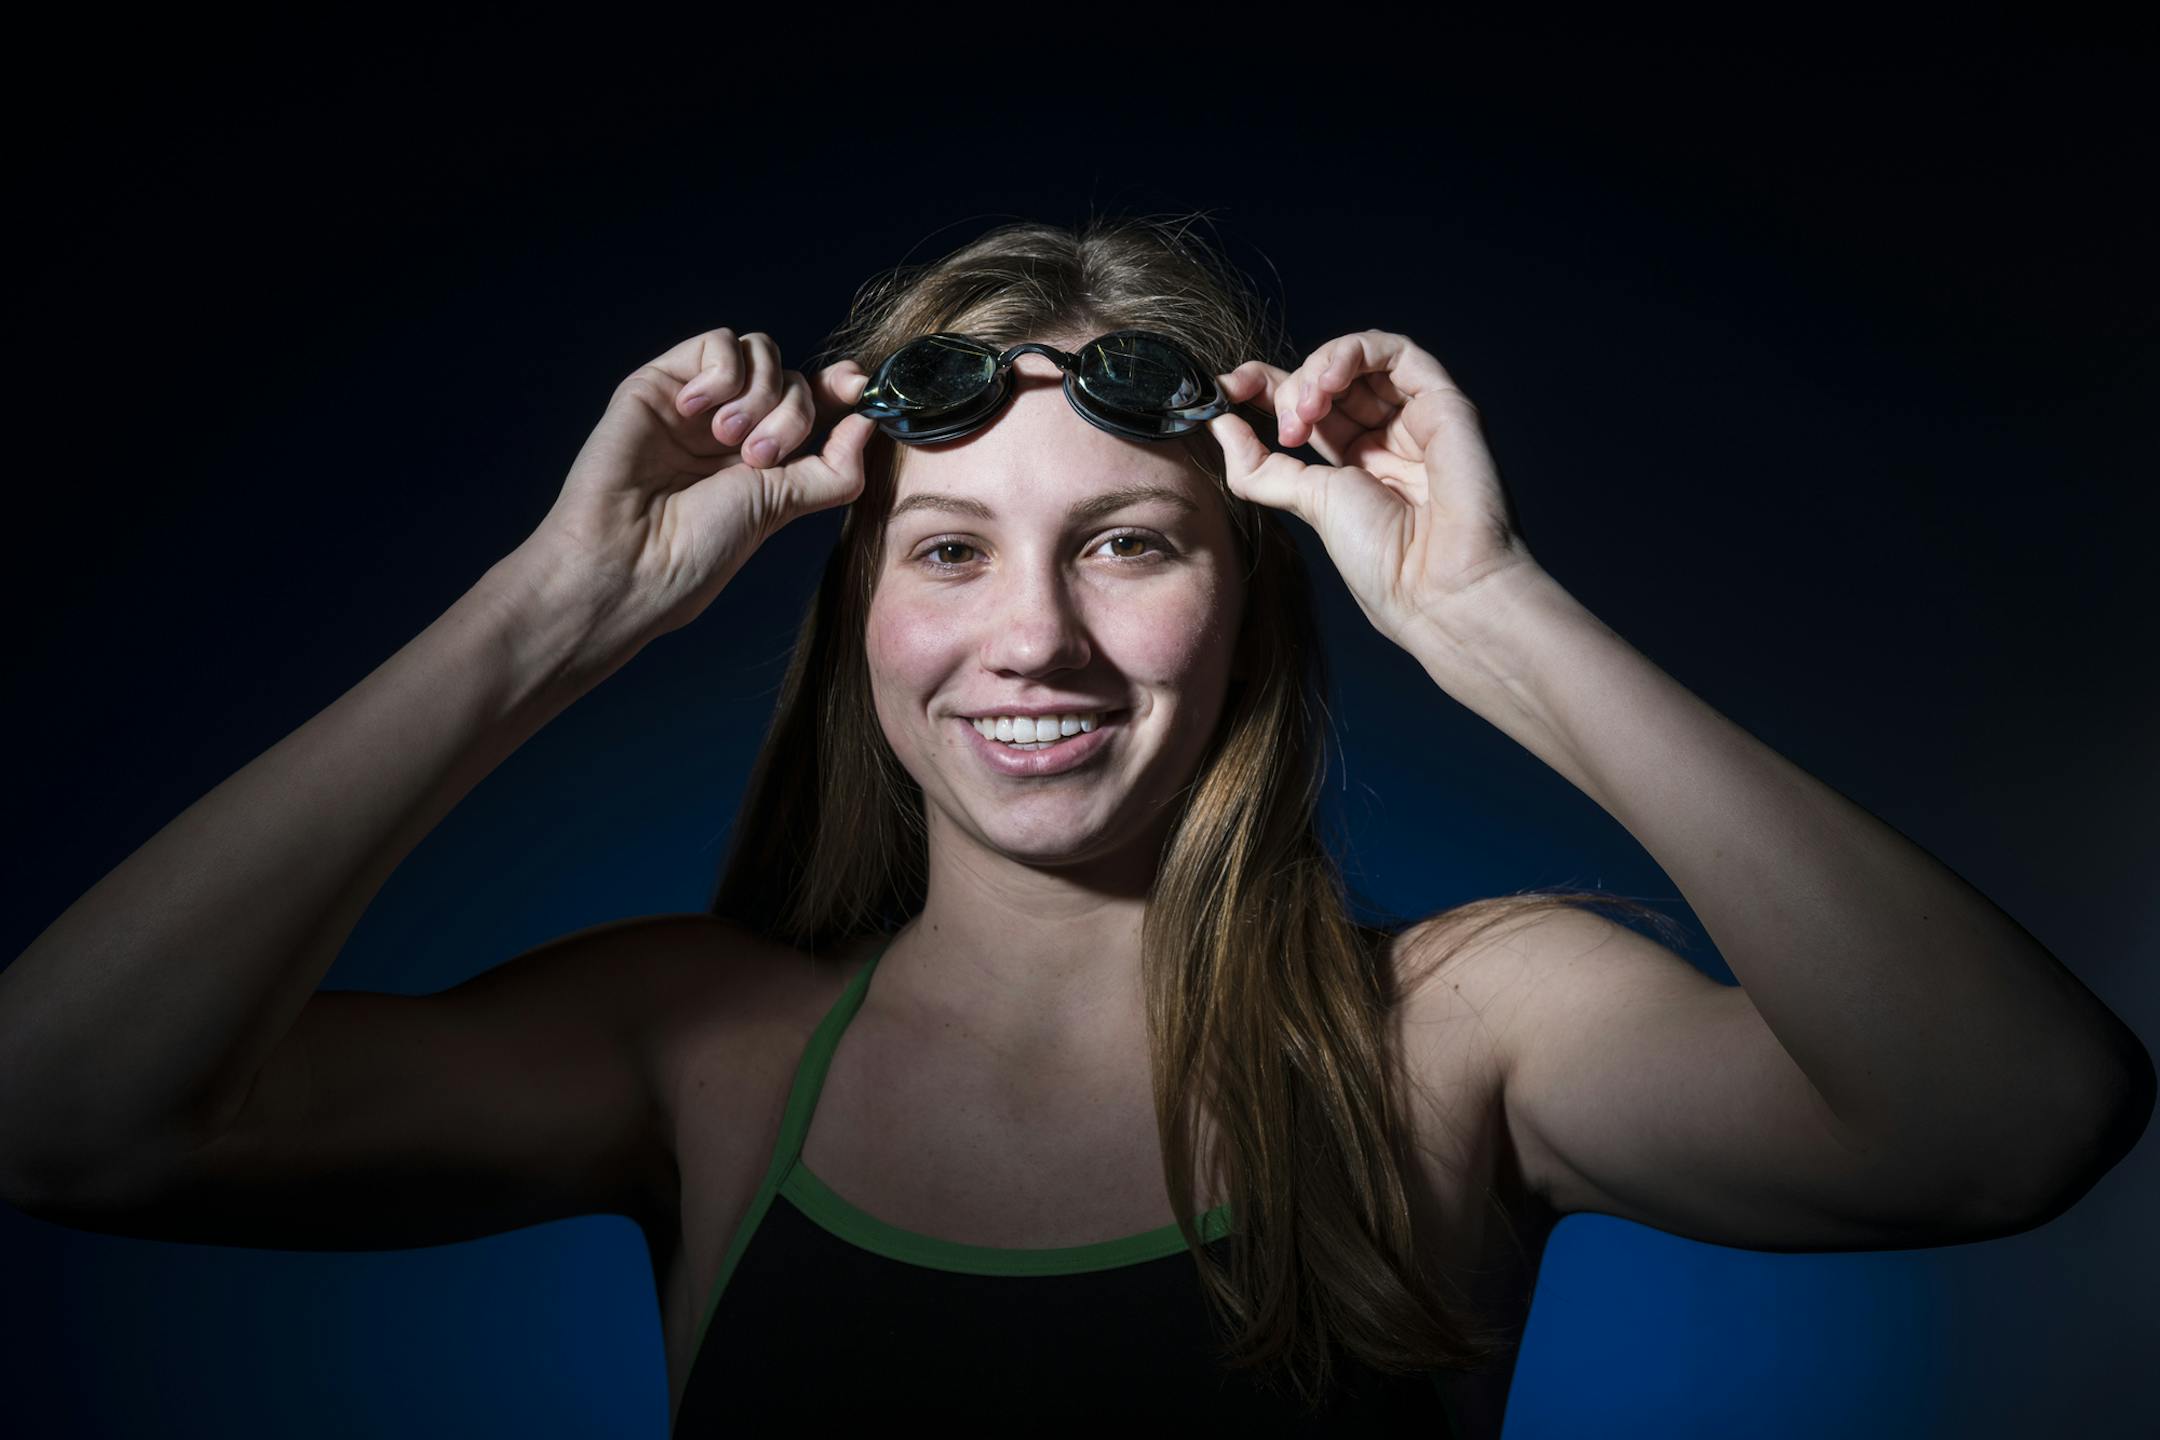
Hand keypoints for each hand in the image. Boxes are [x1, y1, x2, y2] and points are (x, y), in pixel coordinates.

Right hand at [525, 326, 875, 652]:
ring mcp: (699, 402)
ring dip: (759, 395)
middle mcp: (733, 426)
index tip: (856, 390)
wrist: (628, 558)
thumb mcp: (781, 507)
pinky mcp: (662, 381)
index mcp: (765, 459)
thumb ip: (832, 468)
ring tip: (727, 441)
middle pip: (794, 377)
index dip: (840, 387)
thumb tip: (868, 422)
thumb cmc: (697, 546)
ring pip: (761, 352)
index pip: (813, 403)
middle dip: (793, 414)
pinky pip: (717, 343)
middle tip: (759, 458)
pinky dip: (722, 373)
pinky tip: (696, 412)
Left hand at [1207, 330, 1541, 649]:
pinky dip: (1352, 353)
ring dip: (1318, 370)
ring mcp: (1413, 415)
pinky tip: (1329, 383)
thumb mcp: (1306, 503)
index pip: (1305, 402)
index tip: (1225, 391)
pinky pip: (1396, 351)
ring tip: (1306, 409)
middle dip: (1290, 388)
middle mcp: (1385, 434)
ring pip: (1358, 357)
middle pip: (1326, 378)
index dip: (1262, 386)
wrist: (1437, 585)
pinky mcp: (1442, 401)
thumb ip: (1259, 466)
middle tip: (1287, 429)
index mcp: (1353, 461)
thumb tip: (1219, 423)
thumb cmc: (1383, 559)